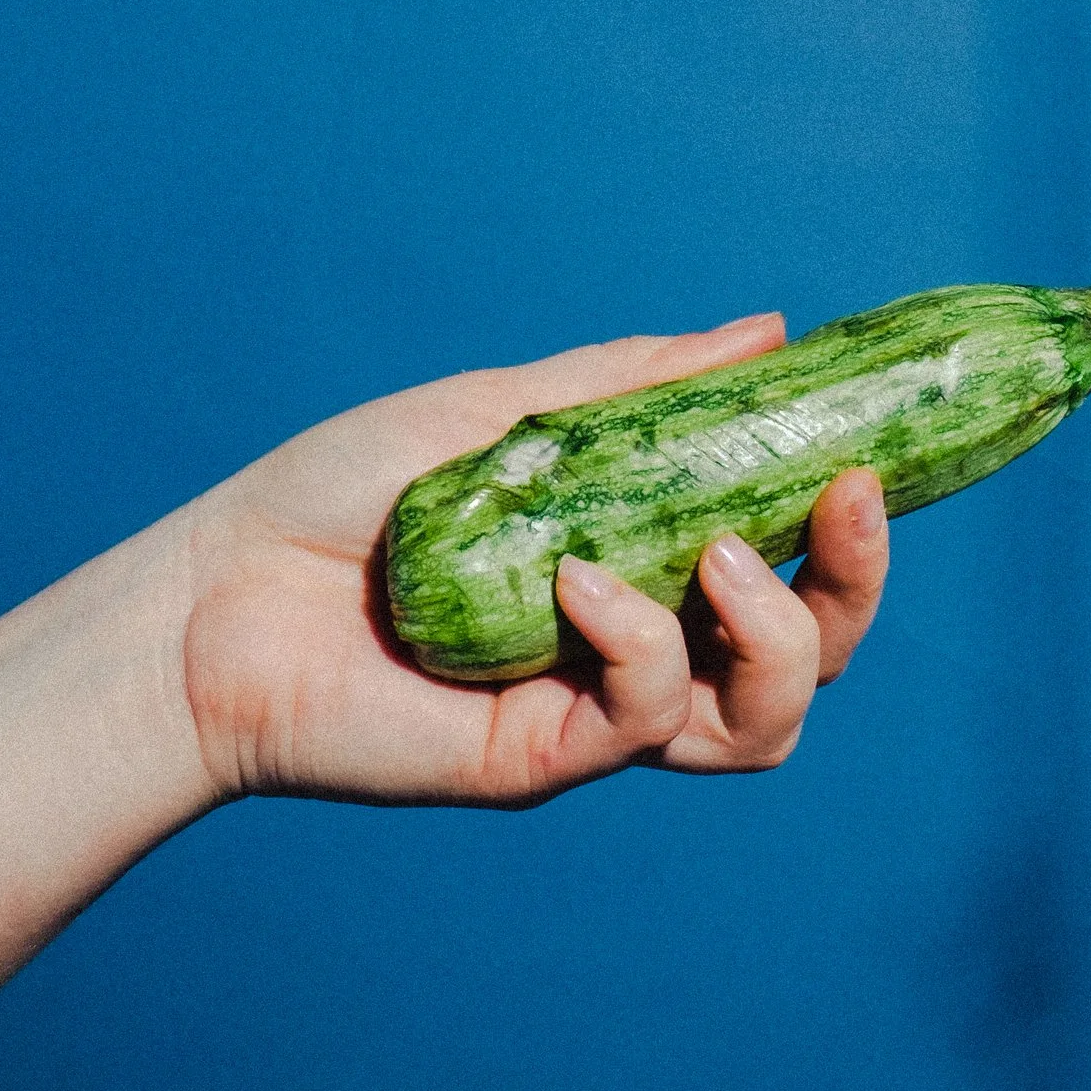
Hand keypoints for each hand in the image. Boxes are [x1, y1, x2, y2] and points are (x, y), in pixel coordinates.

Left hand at [179, 314, 889, 807]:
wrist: (215, 592)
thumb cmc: (341, 497)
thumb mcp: (506, 411)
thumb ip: (636, 387)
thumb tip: (771, 330)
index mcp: (644, 564)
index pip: (791, 564)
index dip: (855, 526)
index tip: (874, 449)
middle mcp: (637, 647)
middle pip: (811, 655)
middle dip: (857, 584)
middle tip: (850, 501)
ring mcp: (595, 711)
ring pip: (764, 722)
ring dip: (783, 636)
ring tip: (726, 563)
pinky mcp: (543, 760)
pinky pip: (646, 720)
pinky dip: (640, 643)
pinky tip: (583, 582)